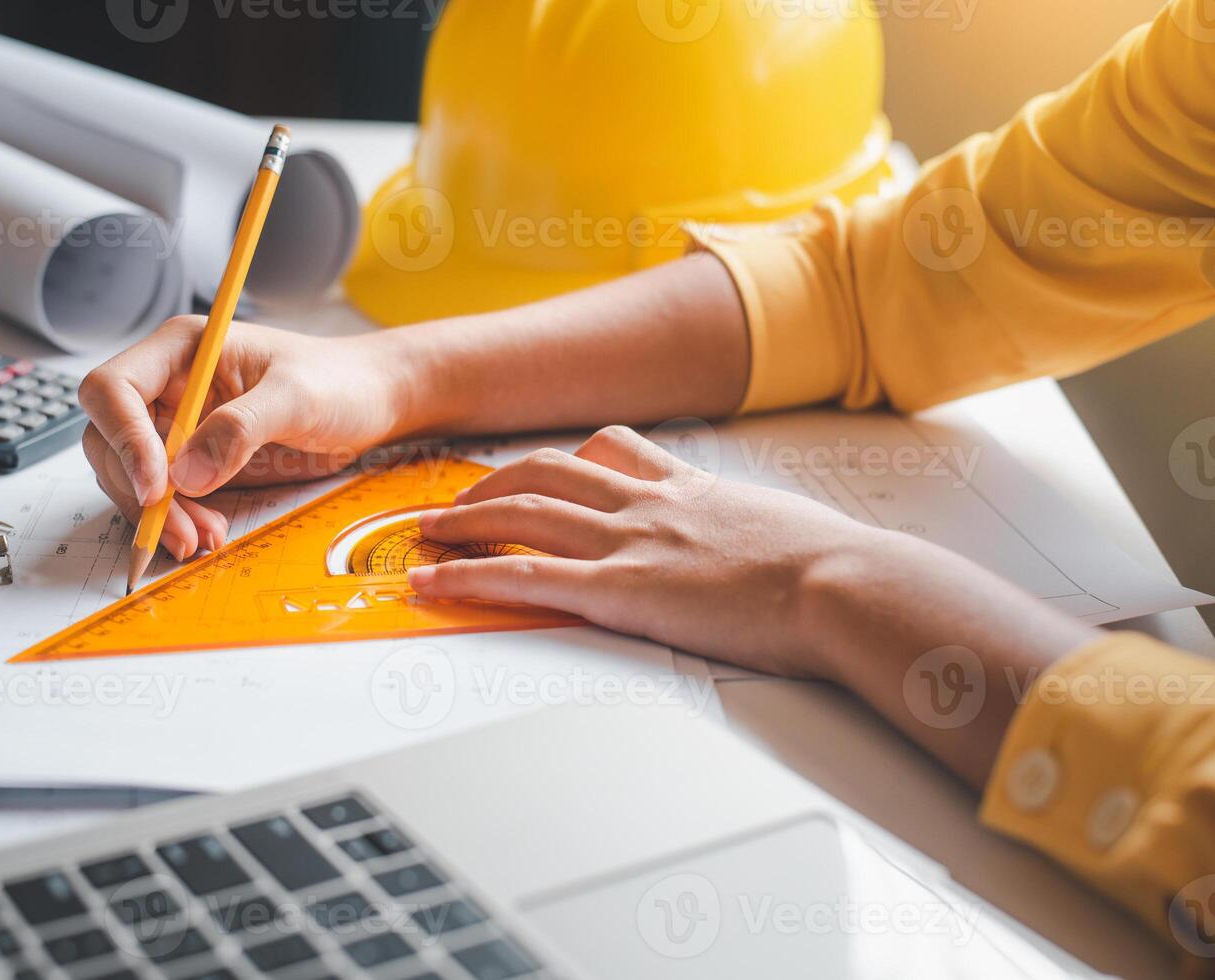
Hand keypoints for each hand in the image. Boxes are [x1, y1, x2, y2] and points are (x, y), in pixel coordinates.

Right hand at [80, 316, 415, 559]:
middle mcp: (169, 384)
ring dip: (157, 514)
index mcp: (182, 349)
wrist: (370, 401)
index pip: (114, 389)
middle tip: (180, 530)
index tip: (158, 487)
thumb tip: (186, 475)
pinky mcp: (195, 460)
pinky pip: (164, 495)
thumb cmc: (339, 380)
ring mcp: (178, 424)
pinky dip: (176, 520)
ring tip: (200, 539)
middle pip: (110, 438)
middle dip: (139, 489)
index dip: (124, 438)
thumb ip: (242, 428)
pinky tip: (206, 533)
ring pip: (131, 474)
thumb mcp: (298, 397)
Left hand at [408, 426, 878, 676]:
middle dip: (493, 484)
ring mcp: (629, 543)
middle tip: (459, 503)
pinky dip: (468, 576)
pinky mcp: (621, 591)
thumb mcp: (786, 531)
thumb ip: (754, 532)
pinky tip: (433, 582)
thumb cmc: (833, 567)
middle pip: (548, 472)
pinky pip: (525, 576)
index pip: (611, 453)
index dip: (562, 460)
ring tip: (427, 534)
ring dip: (464, 520)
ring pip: (524, 512)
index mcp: (689, 488)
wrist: (844, 584)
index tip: (535, 471)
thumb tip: (769, 550)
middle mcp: (649, 504)